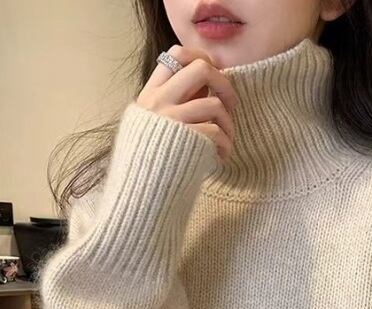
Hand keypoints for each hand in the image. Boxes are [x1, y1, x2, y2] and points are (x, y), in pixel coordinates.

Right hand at [136, 45, 237, 163]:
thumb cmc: (153, 160)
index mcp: (151, 94)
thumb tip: (208, 80)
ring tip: (226, 140)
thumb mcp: (154, 123)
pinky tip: (220, 157)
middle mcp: (159, 102)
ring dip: (228, 124)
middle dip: (224, 84)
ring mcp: (172, 120)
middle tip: (229, 104)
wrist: (141, 190)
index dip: (202, 60)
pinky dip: (225, 145)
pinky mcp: (186, 140)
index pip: (176, 55)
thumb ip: (174, 101)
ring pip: (214, 105)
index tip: (214, 79)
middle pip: (201, 69)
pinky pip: (216, 132)